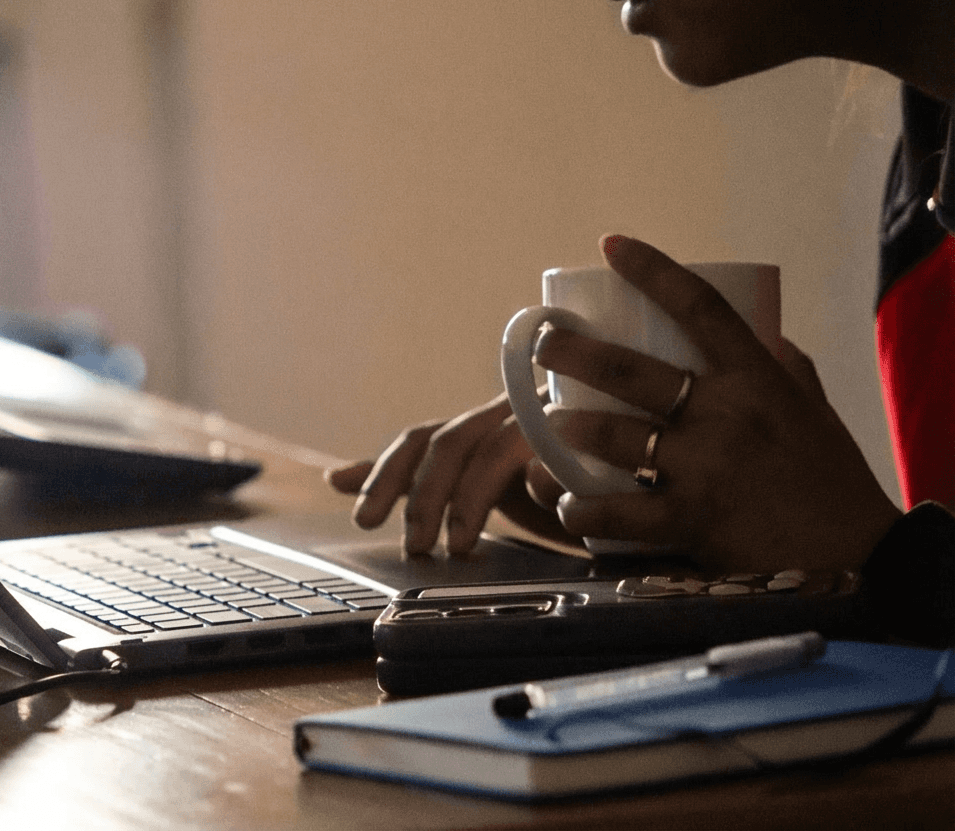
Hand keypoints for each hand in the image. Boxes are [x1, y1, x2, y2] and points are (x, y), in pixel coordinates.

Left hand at [325, 394, 576, 554]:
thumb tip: (334, 475)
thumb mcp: (469, 490)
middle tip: (414, 546)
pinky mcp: (576, 434)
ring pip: (488, 447)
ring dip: (467, 499)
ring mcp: (537, 419)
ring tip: (457, 546)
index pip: (418, 442)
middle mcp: (500, 417)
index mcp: (473, 433)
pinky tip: (533, 503)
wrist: (627, 473)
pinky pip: (547, 450)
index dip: (384, 474)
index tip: (363, 516)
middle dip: (420, 496)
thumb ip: (412, 483)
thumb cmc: (541, 482)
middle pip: (444, 442)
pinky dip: (537, 479)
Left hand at [528, 234, 901, 572]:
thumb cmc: (828, 476)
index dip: (652, 270)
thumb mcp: (810, 406)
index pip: (701, 306)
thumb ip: (779, 367)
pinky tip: (568, 503)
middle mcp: (726, 414)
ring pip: (611, 438)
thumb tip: (756, 332)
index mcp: (758, 377)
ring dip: (566, 431)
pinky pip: (615, 511)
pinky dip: (581, 508)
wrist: (855, 555)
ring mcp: (705, 467)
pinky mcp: (690, 521)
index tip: (612, 245)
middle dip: (571, 353)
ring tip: (548, 428)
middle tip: (542, 345)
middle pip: (628, 371)